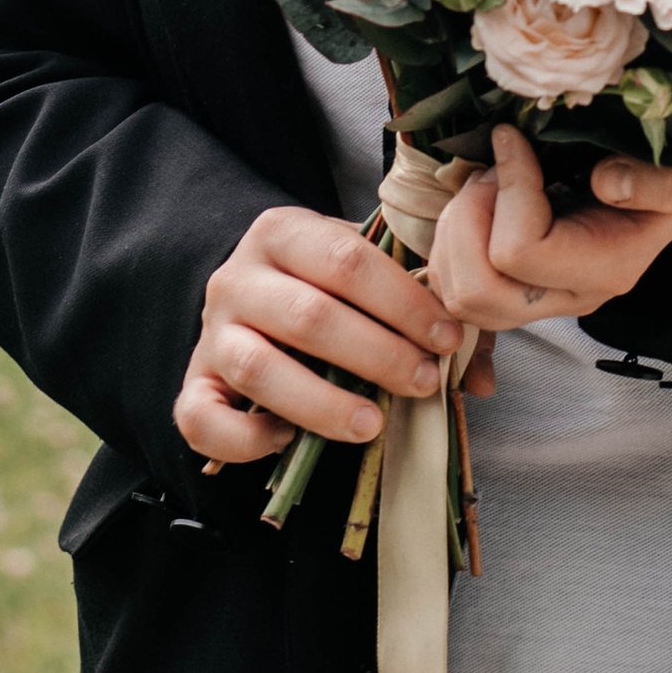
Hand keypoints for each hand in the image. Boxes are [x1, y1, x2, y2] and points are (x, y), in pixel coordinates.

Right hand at [175, 205, 461, 466]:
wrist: (245, 301)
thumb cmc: (322, 291)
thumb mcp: (365, 279)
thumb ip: (424, 314)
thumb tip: (478, 376)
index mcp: (282, 232)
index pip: (346, 259)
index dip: (403, 302)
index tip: (447, 338)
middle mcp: (237, 277)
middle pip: (309, 315)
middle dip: (377, 353)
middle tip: (423, 382)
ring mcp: (211, 334)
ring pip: (259, 368)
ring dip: (322, 402)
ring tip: (373, 424)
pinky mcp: (192, 386)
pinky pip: (203, 419)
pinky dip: (246, 438)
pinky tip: (288, 440)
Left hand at [427, 124, 671, 344]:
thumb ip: (668, 181)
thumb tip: (606, 183)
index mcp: (608, 266)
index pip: (519, 253)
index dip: (505, 190)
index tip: (512, 139)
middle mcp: (571, 293)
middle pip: (477, 291)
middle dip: (468, 219)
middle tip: (491, 171)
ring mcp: (542, 295)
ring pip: (458, 294)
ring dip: (457, 227)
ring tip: (487, 182)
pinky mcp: (518, 285)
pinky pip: (456, 286)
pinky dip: (453, 239)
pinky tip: (481, 201)